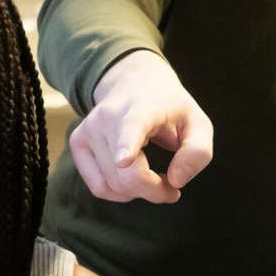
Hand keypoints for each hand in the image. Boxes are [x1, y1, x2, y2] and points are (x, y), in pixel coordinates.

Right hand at [69, 50, 212, 204]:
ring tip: (155, 176)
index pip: (133, 127)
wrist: (135, 83)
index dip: (128, 145)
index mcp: (143, 108)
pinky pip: (100, 187)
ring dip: (140, 192)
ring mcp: (88, 129)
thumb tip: (176, 182)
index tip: (125, 159)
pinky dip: (120, 192)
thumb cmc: (170, 109)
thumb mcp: (198, 123)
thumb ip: (197, 152)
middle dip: (155, 191)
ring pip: (113, 185)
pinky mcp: (77, 142)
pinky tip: (133, 176)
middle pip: (128, 175)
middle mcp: (108, 116)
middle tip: (173, 188)